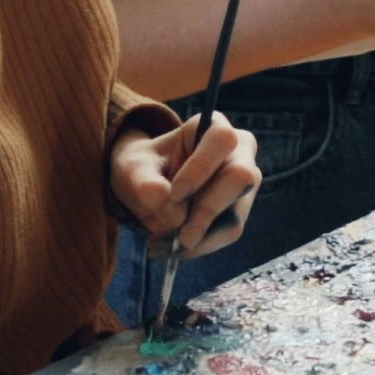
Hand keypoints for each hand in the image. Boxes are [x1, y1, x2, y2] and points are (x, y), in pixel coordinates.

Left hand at [111, 112, 262, 257]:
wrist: (145, 185)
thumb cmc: (143, 167)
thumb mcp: (132, 169)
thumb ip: (146, 185)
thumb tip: (174, 214)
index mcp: (213, 127)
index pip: (221, 140)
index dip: (202, 167)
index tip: (175, 194)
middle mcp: (238, 153)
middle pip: (240, 178)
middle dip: (208, 210)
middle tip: (181, 236)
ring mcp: (242, 185)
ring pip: (237, 212)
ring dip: (201, 236)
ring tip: (164, 246)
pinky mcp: (237, 211)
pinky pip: (228, 232)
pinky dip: (201, 245)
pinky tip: (173, 248)